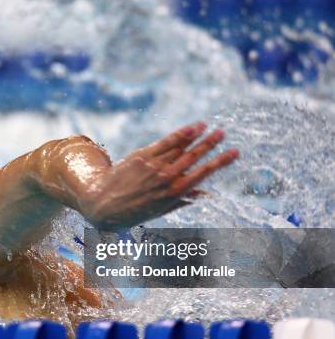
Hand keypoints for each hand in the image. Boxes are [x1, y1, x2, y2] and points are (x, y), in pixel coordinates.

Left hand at [80, 122, 238, 228]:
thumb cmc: (133, 211)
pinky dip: (179, 134)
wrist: (102, 204)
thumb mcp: (160, 211)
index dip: (221, 162)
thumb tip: (205, 194)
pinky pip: (164, 142)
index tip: (235, 153)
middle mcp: (166, 177)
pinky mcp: (141, 156)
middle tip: (224, 134)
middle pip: (194, 156)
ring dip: (197, 136)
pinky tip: (191, 127)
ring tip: (210, 127)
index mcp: (174, 193)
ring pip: (180, 147)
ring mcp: (154, 165)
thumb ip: (183, 200)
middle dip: (211, 144)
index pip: (203, 173)